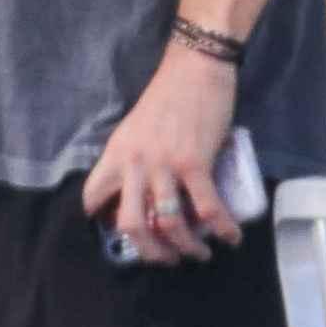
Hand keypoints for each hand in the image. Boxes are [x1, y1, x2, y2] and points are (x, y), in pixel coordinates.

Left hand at [81, 43, 239, 265]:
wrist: (194, 68)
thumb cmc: (168, 97)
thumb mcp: (136, 130)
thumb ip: (134, 160)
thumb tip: (144, 197)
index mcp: (116, 153)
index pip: (93, 196)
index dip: (102, 222)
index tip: (122, 235)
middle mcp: (134, 162)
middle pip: (130, 224)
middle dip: (150, 252)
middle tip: (167, 258)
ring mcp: (164, 163)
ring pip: (169, 224)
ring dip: (187, 248)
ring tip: (200, 252)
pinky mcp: (194, 162)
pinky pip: (207, 209)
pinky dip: (222, 229)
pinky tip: (232, 236)